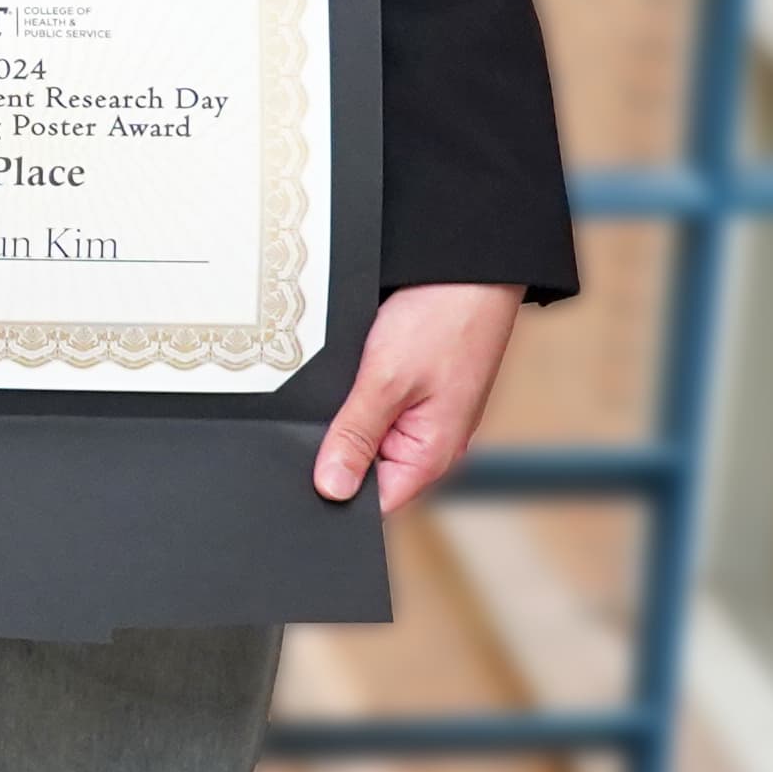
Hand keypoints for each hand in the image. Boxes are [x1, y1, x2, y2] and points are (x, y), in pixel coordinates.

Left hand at [314, 282, 526, 513]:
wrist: (469, 268)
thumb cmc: (445, 320)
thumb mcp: (386, 381)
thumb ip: (355, 437)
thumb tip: (330, 489)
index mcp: (430, 456)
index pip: (371, 503)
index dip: (334, 492)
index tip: (303, 473)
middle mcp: (427, 443)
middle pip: (365, 469)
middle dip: (336, 448)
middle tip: (324, 414)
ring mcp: (420, 416)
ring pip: (365, 434)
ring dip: (346, 415)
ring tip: (349, 383)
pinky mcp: (411, 390)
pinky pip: (372, 406)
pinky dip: (356, 392)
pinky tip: (353, 371)